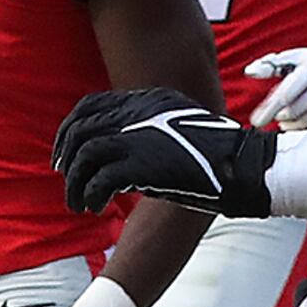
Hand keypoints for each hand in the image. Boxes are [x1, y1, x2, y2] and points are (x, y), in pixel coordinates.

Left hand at [55, 88, 274, 216]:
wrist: (241, 167)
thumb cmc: (214, 151)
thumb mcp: (177, 122)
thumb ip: (147, 124)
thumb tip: (113, 144)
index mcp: (145, 99)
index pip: (89, 106)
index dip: (69, 129)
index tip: (65, 151)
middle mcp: (137, 114)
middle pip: (81, 131)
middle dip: (66, 157)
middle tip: (65, 178)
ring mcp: (138, 138)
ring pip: (85, 157)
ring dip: (75, 183)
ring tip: (79, 202)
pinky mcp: (141, 166)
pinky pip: (99, 180)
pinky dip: (91, 195)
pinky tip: (95, 206)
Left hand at [243, 46, 306, 128]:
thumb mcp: (293, 57)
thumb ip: (269, 65)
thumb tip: (249, 71)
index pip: (285, 94)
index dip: (269, 109)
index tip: (256, 121)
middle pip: (292, 111)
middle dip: (278, 113)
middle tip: (273, 110)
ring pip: (302, 121)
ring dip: (288, 121)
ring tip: (284, 113)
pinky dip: (301, 125)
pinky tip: (298, 118)